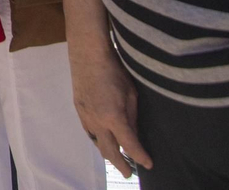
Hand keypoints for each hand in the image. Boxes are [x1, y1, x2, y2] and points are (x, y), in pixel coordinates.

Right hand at [69, 39, 152, 178]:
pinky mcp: (79, 110)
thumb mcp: (131, 94)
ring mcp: (86, 117)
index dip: (140, 157)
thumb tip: (134, 134)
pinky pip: (89, 132)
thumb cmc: (114, 71)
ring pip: (97, 143)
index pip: (129, 145)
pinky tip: (102, 140)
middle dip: (120, 164)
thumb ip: (132, 117)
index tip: (148, 164)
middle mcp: (97, 122)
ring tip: (117, 160)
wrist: (88, 55)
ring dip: (107, 154)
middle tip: (129, 173)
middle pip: (109, 151)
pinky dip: (97, 140)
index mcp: (113, 118)